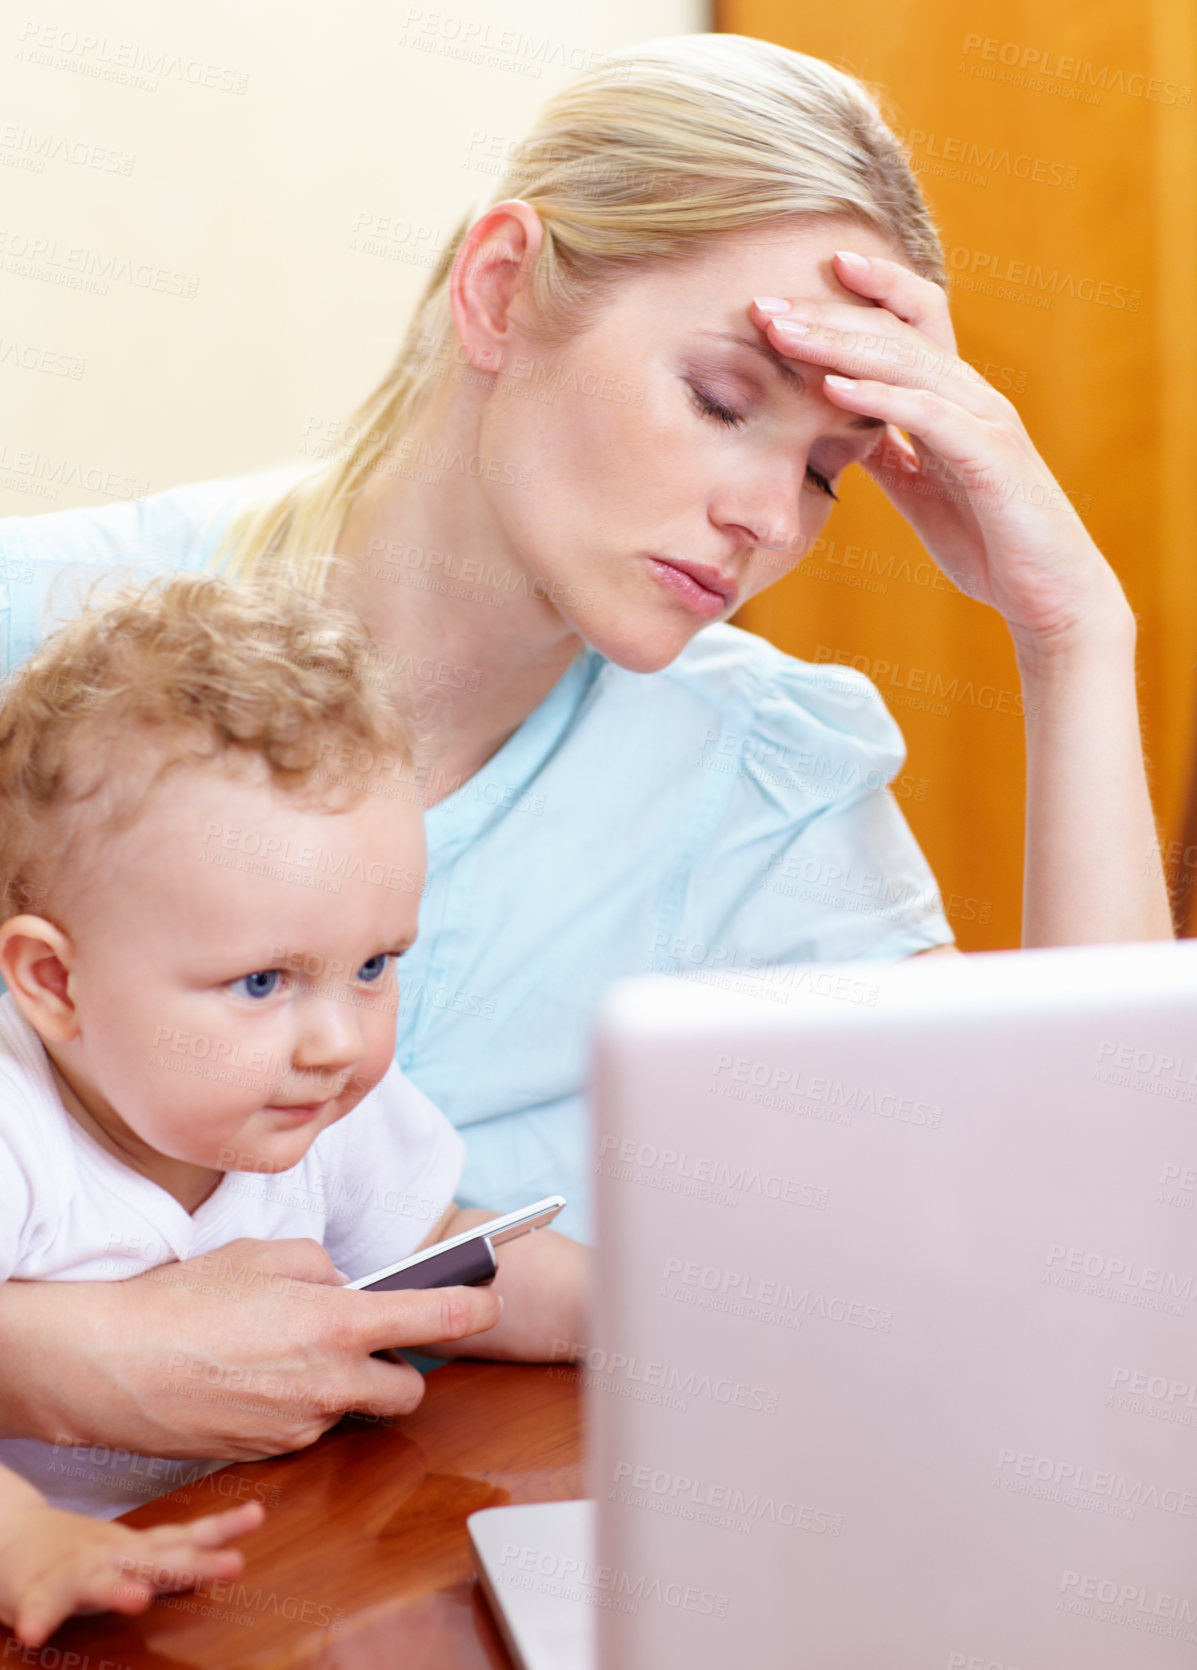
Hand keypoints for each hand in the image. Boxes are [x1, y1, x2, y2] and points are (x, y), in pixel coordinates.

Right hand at [0, 1238, 501, 1458]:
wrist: (111, 1365)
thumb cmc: (182, 1300)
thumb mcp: (261, 1255)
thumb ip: (320, 1267)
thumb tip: (344, 1284)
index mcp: (335, 1324)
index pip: (431, 1321)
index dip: (473, 1309)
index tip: (492, 1301)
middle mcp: (328, 1384)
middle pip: (407, 1392)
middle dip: (401, 1369)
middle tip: (370, 1339)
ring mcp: (299, 1426)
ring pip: (351, 1411)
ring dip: (342, 1387)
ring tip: (287, 1352)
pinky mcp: (270, 1453)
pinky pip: (307, 1428)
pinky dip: (299, 1406)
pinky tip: (256, 1379)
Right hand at [0, 1495, 263, 1647]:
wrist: (13, 1536)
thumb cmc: (83, 1553)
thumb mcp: (133, 1552)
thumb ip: (173, 1557)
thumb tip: (229, 1557)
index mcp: (137, 1550)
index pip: (186, 1537)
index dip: (221, 1529)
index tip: (257, 1515)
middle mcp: (113, 1556)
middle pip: (159, 1559)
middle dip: (196, 1564)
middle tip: (232, 1565)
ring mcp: (74, 1572)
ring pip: (98, 1582)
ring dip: (117, 1591)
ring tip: (136, 1601)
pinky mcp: (35, 1592)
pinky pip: (38, 1608)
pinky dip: (38, 1619)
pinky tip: (36, 1633)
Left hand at [749, 252, 1131, 655]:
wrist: (1049, 595)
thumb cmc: (989, 541)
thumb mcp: (919, 489)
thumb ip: (885, 451)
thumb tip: (836, 424)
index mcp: (955, 399)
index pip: (908, 321)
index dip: (861, 293)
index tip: (795, 286)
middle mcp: (973, 395)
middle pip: (895, 330)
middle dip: (826, 314)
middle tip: (762, 306)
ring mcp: (986, 420)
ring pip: (907, 362)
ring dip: (838, 344)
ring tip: (783, 334)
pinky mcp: (991, 457)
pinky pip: (928, 416)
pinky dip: (878, 399)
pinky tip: (831, 389)